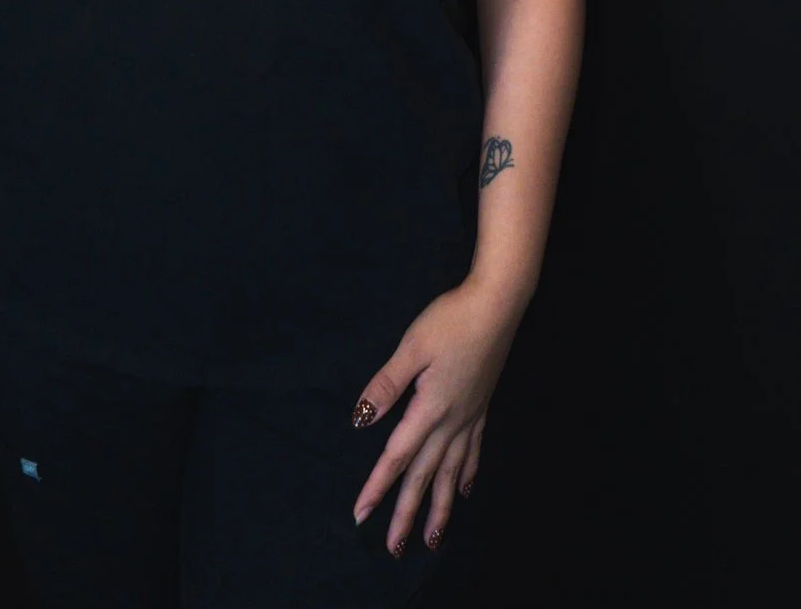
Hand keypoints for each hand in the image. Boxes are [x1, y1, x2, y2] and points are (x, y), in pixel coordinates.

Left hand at [350, 276, 527, 555]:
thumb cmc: (450, 322)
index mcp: (429, 409)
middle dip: (408, 514)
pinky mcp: (482, 409)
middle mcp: (451, 422)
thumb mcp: (411, 347)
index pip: (397, 457)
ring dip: (441, 508)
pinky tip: (463, 491)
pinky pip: (473, 453)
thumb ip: (386, 385)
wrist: (496, 307)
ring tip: (433, 539)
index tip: (361, 514)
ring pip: (451, 475)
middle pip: (425, 477)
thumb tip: (361, 419)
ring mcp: (470, 418)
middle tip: (394, 549)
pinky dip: (466, 476)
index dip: (378, 486)